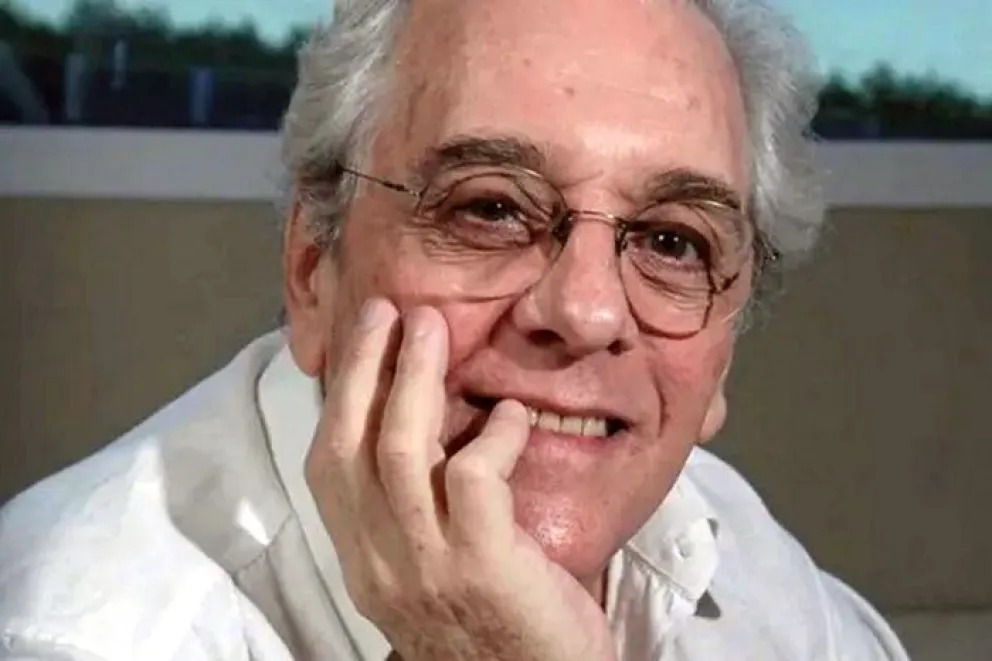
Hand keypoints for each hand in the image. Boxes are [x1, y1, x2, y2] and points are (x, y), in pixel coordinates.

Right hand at [305, 299, 615, 660]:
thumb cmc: (494, 625)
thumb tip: (428, 424)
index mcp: (364, 562)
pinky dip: (495, 434)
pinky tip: (513, 415)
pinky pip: (475, 477)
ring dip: (412, 379)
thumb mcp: (433, 569)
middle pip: (350, 446)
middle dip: (364, 369)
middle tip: (388, 311)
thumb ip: (415, 511)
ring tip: (431, 328)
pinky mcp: (483, 568)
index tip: (359, 341)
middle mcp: (380, 565)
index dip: (338, 396)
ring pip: (401, 451)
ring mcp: (427, 568)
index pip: (327, 465)